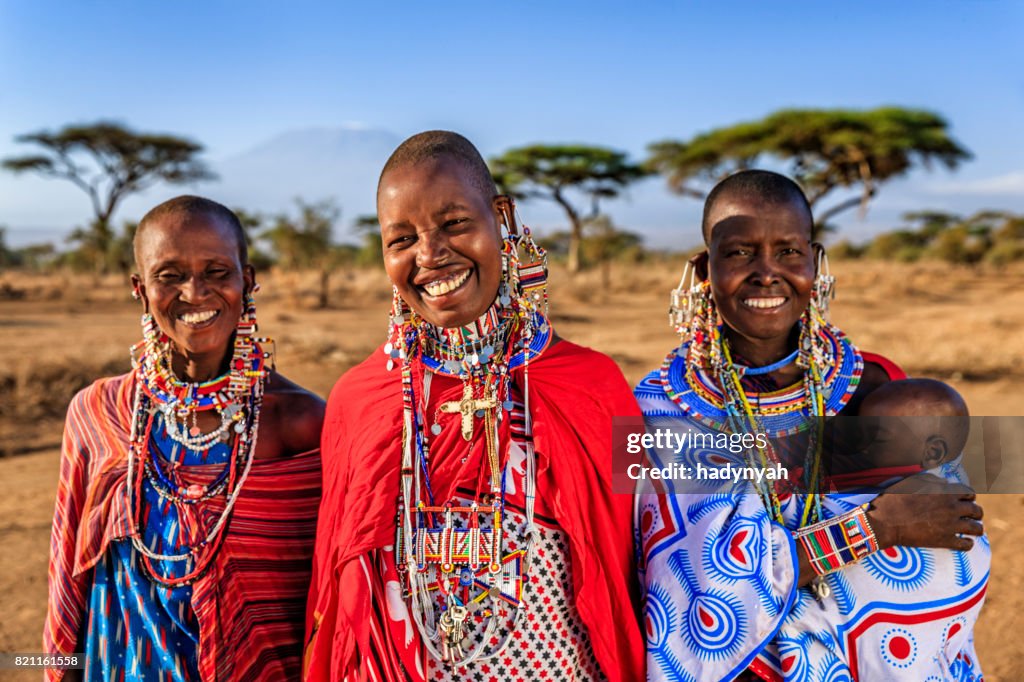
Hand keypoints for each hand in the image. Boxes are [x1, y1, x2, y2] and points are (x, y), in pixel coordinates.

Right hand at [866, 473, 982, 550]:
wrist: (885, 522)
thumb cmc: (894, 500)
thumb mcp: (912, 483)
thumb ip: (931, 481)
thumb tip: (944, 482)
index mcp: (945, 492)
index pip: (970, 492)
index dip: (969, 496)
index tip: (964, 500)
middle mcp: (952, 508)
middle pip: (977, 510)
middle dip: (976, 512)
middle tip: (970, 516)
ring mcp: (950, 525)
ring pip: (976, 528)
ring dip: (976, 528)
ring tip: (971, 530)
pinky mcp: (945, 541)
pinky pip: (966, 545)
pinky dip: (967, 544)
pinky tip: (963, 542)